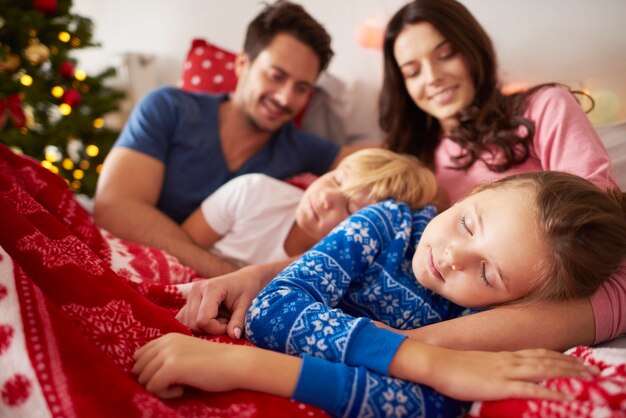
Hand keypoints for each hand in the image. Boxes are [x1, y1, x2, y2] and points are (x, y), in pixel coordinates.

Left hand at [133, 333, 245, 397]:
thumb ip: (167, 357)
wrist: (235, 363)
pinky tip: (183, 389)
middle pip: (139, 369)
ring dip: (160, 388)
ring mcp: (168, 353)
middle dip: (153, 380)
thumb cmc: (215, 363)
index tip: (172, 376)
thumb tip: (142, 373)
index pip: (139, 356)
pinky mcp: (172, 367)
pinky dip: (166, 394)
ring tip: (181, 385)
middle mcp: (166, 342)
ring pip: (144, 380)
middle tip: (176, 382)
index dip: (150, 371)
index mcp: (168, 337)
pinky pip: (153, 387)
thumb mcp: (187, 353)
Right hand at [175, 265, 267, 337]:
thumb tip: (234, 336)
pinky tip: (210, 320)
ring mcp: (190, 294)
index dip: (216, 329)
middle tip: (225, 322)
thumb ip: (238, 321)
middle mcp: (196, 290)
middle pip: (194, 323)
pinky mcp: (188, 300)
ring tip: (219, 320)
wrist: (243, 279)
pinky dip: (196, 325)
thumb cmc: (246, 290)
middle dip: (210, 329)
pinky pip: (184, 319)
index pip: (203, 320)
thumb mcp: (246, 305)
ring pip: (187, 323)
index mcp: (211, 288)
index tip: (229, 324)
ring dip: (203, 328)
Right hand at [394, 341, 598, 401]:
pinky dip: (550, 392)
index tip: (575, 360)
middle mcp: (509, 360)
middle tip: (592, 370)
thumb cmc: (451, 365)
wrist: (436, 363)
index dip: (558, 357)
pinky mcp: (500, 386)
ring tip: (587, 379)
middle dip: (571, 365)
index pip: (537, 354)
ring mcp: (505, 372)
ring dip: (568, 375)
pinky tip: (564, 397)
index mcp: (503, 356)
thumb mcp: (476, 364)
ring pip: (544, 371)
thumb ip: (491, 368)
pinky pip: (530, 390)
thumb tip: (497, 373)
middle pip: (546, 360)